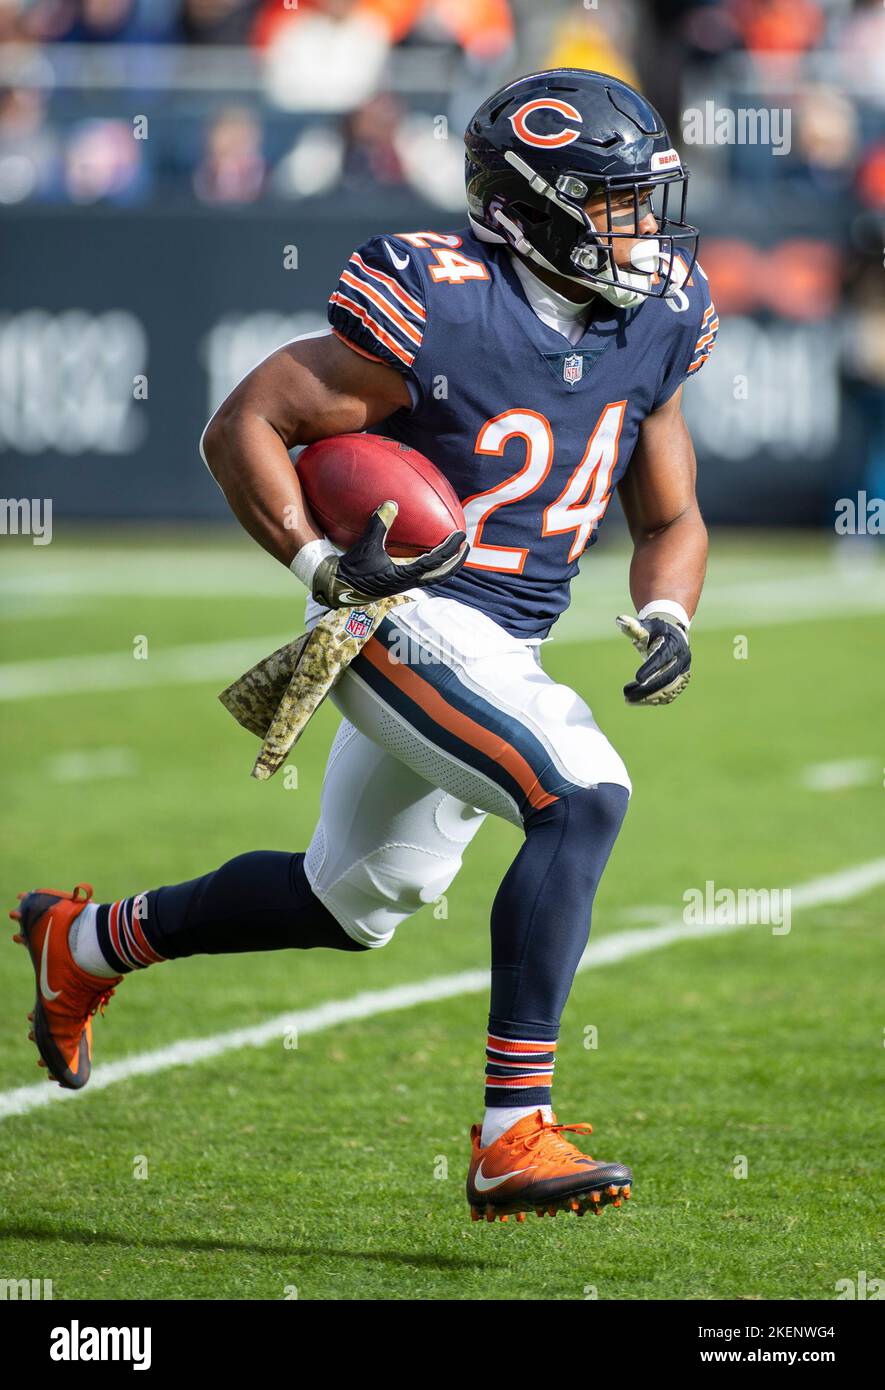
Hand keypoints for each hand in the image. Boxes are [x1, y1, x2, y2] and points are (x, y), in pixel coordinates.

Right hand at [312, 500, 467, 608]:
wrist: (340, 588)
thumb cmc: (352, 568)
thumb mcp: (365, 545)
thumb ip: (379, 524)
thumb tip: (391, 503)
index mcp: (406, 575)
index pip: (437, 562)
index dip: (451, 548)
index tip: (461, 535)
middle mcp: (409, 582)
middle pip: (442, 574)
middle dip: (456, 560)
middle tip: (466, 545)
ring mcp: (405, 583)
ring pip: (434, 576)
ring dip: (446, 564)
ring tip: (454, 551)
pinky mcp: (399, 582)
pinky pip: (423, 573)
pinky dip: (433, 564)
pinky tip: (429, 553)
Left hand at [616, 611, 690, 705]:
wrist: (674, 636)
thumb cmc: (656, 631)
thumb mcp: (646, 627)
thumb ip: (634, 626)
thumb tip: (620, 620)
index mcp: (674, 644)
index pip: (663, 659)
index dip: (651, 669)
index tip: (637, 678)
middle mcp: (682, 660)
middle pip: (667, 678)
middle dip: (647, 689)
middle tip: (627, 695)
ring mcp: (684, 672)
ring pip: (668, 690)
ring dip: (648, 697)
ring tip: (628, 700)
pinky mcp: (681, 682)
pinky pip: (669, 694)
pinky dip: (653, 699)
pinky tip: (637, 700)